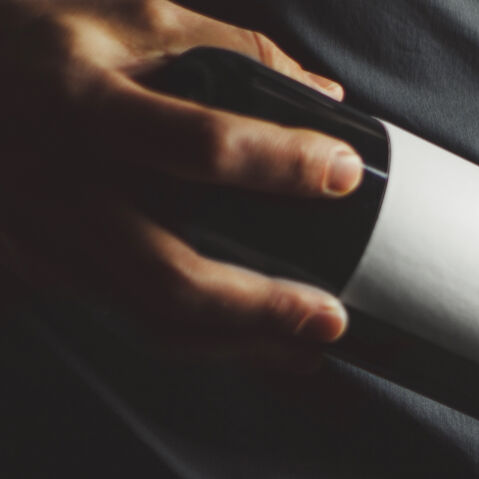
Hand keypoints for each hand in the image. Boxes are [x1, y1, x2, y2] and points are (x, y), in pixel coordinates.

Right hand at [0, 0, 359, 365]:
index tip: (344, 171)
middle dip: (261, 305)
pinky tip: (254, 346)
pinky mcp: (36, 266)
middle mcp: (56, 179)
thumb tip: (326, 97)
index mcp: (82, 100)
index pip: (196, 143)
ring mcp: (39, 234)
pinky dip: (199, 345)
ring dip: (239, 344)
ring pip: (147, 317)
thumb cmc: (45, 39)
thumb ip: (232, 50)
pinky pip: (125, 321)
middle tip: (332, 315)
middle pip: (167, 272)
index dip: (278, 161)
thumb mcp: (131, 18)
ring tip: (311, 348)